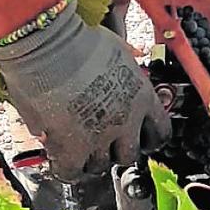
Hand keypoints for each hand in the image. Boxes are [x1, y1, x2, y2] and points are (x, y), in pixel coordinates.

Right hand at [0, 0, 169, 178]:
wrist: (49, 43)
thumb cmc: (79, 37)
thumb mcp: (117, 49)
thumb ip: (125, 68)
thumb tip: (125, 65)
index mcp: (141, 95)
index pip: (160, 132)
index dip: (147, 137)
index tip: (138, 136)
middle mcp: (126, 120)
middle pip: (129, 155)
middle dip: (115, 149)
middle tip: (99, 138)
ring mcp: (100, 137)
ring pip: (100, 166)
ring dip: (88, 157)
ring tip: (75, 140)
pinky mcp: (71, 148)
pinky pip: (72, 172)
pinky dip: (66, 167)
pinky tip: (59, 153)